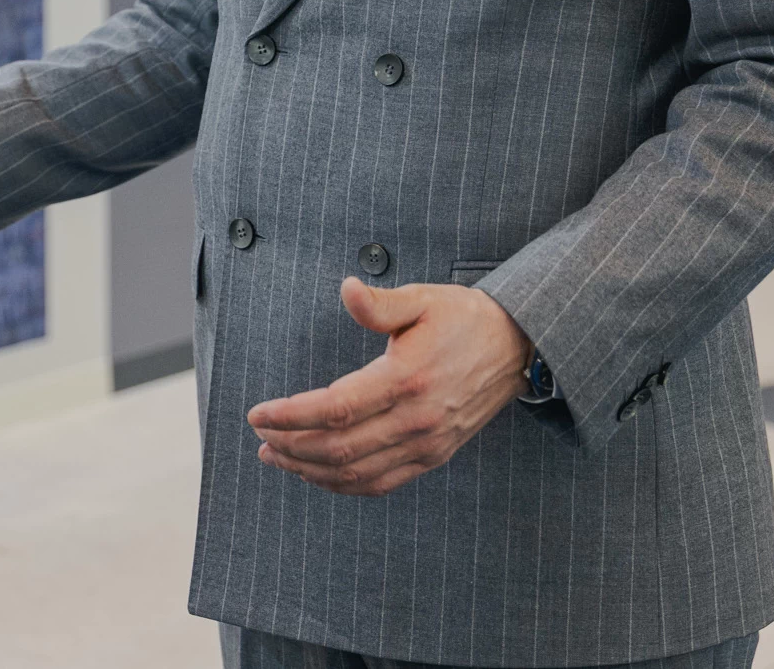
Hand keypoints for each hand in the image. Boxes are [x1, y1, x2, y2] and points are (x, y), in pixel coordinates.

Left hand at [247, 278, 531, 497]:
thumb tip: (346, 289)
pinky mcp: (434, 456)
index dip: (290, 416)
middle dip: (291, 446)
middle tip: (262, 435)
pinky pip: (381, 483)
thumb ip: (379, 303)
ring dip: (310, 470)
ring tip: (277, 456)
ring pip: (356, 473)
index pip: (336, 409)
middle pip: (339, 448)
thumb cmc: (464, 318)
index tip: (257, 414)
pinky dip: (343, 484)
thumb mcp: (422, 298)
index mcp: (407, 379)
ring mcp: (427, 444)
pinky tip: (317, 473)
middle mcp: (417, 420)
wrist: (515, 346)